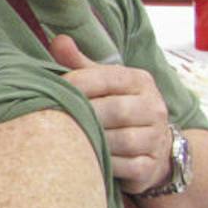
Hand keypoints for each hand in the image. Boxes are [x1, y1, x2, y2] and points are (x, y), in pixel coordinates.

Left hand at [50, 34, 171, 193]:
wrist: (155, 145)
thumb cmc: (117, 106)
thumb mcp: (103, 82)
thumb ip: (80, 63)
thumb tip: (58, 40)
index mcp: (140, 80)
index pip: (106, 78)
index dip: (76, 85)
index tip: (52, 93)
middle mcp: (153, 106)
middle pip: (114, 110)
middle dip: (83, 116)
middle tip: (55, 120)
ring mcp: (156, 137)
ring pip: (120, 141)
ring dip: (92, 141)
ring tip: (68, 141)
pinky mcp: (150, 166)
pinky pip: (123, 166)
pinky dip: (103, 165)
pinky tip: (88, 160)